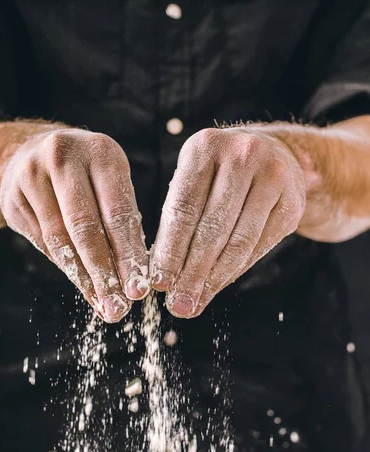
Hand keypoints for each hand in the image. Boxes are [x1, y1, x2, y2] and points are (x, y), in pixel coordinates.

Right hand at [0, 128, 148, 321]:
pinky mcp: (13, 198)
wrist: (31, 152)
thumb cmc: (86, 176)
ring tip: (103, 304)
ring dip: (84, 277)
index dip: (129, 254)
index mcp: (101, 152)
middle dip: (105, 273)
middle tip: (119, 307)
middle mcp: (64, 157)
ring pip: (60, 239)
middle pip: (86, 227)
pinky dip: (65, 268)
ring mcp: (32, 176)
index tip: (139, 288)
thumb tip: (135, 277)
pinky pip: (42, 242)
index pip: (118, 211)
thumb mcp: (111, 182)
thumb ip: (123, 222)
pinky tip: (84, 287)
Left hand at [151, 127, 305, 317]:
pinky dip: (237, 270)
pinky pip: (260, 245)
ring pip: (239, 241)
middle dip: (192, 273)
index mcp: (205, 147)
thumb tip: (163, 275)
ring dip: (214, 278)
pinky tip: (218, 286)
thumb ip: (178, 220)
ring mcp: (273, 177)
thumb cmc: (220, 174)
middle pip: (212, 228)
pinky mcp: (292, 202)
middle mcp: (242, 155)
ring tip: (196, 302)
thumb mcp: (194, 179)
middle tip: (178, 305)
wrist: (276, 154)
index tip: (159, 283)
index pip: (183, 208)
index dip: (170, 250)